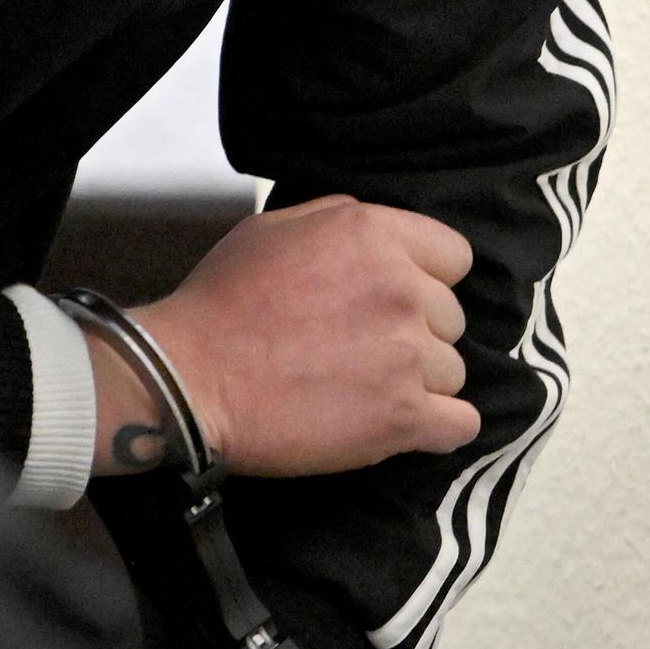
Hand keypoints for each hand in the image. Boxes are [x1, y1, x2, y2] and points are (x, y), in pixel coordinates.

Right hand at [133, 193, 477, 476]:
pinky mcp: (404, 418)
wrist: (189, 377)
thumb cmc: (219, 303)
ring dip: (418, 383)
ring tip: (363, 390)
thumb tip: (373, 231)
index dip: (426, 278)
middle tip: (362, 349)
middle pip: (452, 318)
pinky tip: (403, 424)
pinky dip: (436, 428)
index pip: (453, 255)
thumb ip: (335, 220)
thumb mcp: (270, 230)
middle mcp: (401, 289)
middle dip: (417, 333)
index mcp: (372, 236)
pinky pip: (460, 425)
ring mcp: (408, 356)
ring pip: (453, 372)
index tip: (393, 300)